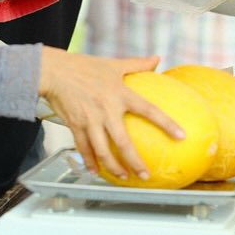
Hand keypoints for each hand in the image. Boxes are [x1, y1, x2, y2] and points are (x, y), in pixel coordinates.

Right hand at [38, 48, 184, 179]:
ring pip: (103, 150)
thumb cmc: (83, 66)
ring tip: (123, 176)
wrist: (54, 71)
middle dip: (135, 162)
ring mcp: (90, 119)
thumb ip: (137, 64)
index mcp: (120, 93)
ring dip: (114, 167)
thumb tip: (157, 58)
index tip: (180, 136)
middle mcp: (106, 109)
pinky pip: (84, 148)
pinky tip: (96, 171)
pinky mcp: (75, 125)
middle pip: (123, 142)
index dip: (166, 123)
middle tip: (144, 174)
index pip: (148, 110)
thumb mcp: (113, 64)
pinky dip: (90, 162)